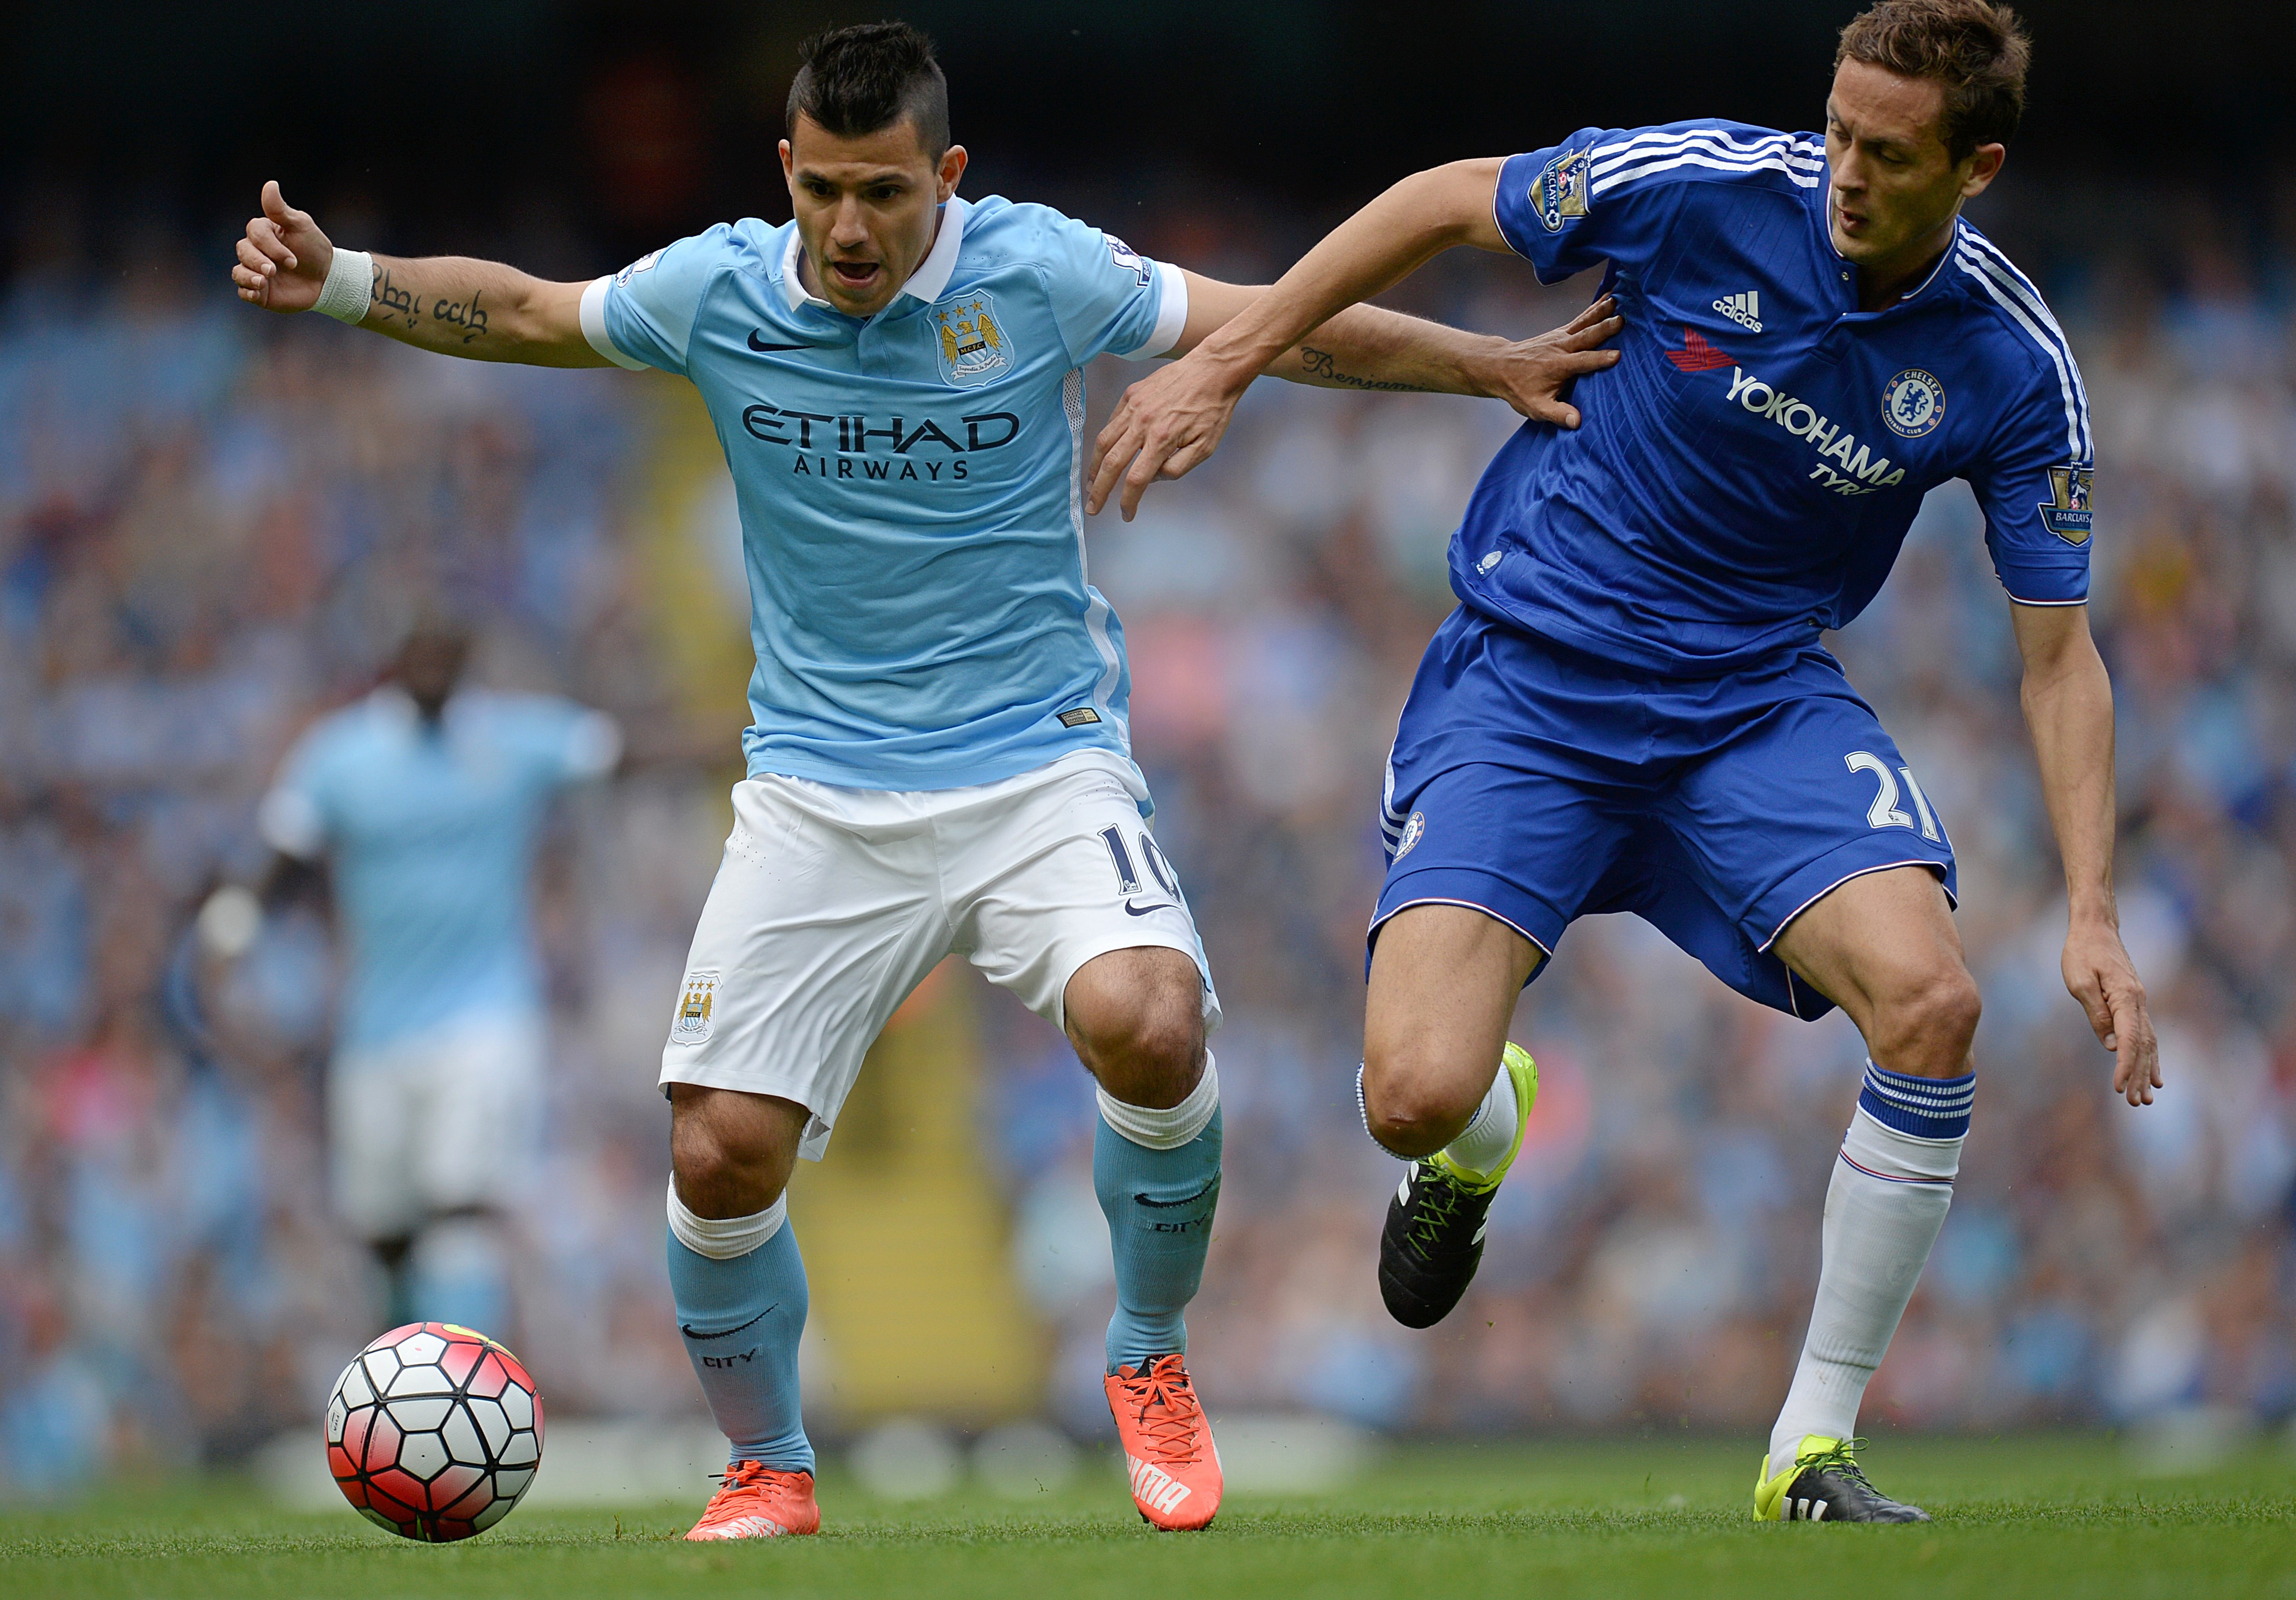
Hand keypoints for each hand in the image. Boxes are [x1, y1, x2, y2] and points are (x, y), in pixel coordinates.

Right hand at [231, 182, 336, 313]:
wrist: (327, 279)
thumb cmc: (314, 249)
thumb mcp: (301, 226)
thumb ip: (281, 210)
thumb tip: (270, 184)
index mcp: (263, 233)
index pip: (254, 233)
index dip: (270, 246)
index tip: (293, 260)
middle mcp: (255, 251)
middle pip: (243, 251)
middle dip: (258, 261)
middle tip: (275, 271)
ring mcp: (255, 271)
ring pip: (238, 271)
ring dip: (248, 277)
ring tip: (263, 283)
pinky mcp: (259, 291)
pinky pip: (243, 291)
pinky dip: (247, 291)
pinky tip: (258, 293)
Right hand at [1086, 347, 1252, 521]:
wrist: (1213, 370)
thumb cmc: (1213, 410)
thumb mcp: (1205, 447)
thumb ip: (1177, 468)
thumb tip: (1152, 478)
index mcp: (1162, 439)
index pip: (1136, 479)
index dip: (1128, 501)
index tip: (1127, 514)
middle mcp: (1142, 423)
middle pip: (1111, 463)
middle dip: (1099, 490)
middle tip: (1093, 507)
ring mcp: (1134, 406)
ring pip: (1104, 441)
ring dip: (1094, 467)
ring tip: (1091, 483)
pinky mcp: (1131, 394)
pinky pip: (1112, 421)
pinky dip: (1106, 440)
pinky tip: (1106, 453)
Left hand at [1462, 296, 1622, 426]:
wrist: (1500, 366)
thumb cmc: (1519, 388)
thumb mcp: (1535, 407)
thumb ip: (1557, 414)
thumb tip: (1576, 422)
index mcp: (1558, 366)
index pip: (1582, 362)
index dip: (1599, 359)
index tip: (1617, 356)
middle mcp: (1561, 347)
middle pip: (1586, 336)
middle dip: (1604, 328)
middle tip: (1622, 320)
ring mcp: (1561, 336)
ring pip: (1584, 322)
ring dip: (1602, 311)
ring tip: (1619, 299)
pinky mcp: (1561, 331)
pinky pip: (1581, 318)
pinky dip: (1595, 308)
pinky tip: (1609, 298)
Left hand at [2063, 913, 2159, 1105]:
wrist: (2094, 929)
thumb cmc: (2081, 952)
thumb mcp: (2079, 982)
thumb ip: (2096, 1014)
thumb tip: (2112, 1045)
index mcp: (2126, 998)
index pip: (2129, 1040)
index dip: (2126, 1066)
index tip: (2120, 1089)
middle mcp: (2138, 1002)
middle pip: (2144, 1046)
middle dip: (2140, 1076)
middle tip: (2136, 1103)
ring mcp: (2139, 1002)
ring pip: (2149, 1043)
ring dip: (2148, 1070)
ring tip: (2147, 1097)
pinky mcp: (2134, 1002)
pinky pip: (2146, 1034)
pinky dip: (2150, 1056)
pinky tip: (2154, 1074)